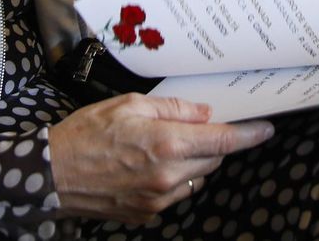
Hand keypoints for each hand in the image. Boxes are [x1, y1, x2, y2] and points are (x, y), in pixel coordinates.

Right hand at [49, 95, 273, 223]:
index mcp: (166, 143)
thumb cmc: (87, 133)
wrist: (53, 173)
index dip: (248, 135)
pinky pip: (175, 194)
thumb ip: (173, 109)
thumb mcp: (130, 105)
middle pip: (211, 160)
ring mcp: (158, 199)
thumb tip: (203, 114)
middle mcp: (168, 175)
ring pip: (196, 179)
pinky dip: (173, 179)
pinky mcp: (146, 214)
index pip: (222, 141)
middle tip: (191, 128)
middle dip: (209, 143)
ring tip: (161, 146)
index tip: (265, 129)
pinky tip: (149, 166)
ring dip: (192, 162)